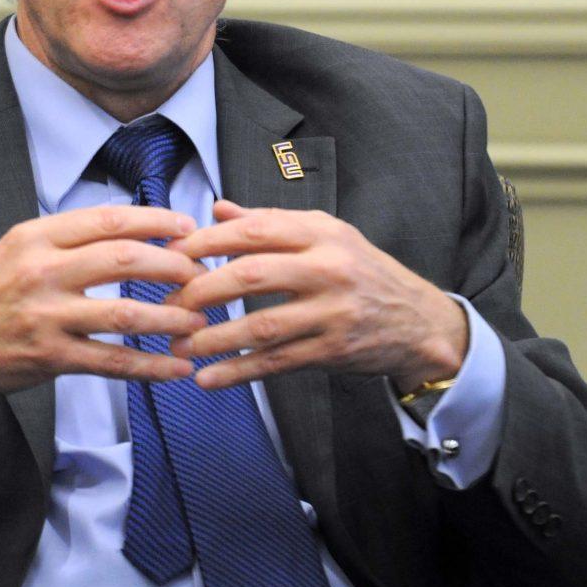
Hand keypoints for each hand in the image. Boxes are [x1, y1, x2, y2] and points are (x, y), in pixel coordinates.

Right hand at [0, 205, 204, 420]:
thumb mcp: (17, 249)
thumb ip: (67, 238)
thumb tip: (130, 229)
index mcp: (36, 236)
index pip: (109, 219)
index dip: (156, 221)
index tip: (188, 227)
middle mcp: (41, 270)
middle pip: (125, 259)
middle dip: (174, 266)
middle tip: (203, 275)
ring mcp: (45, 315)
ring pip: (126, 311)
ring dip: (172, 316)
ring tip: (200, 320)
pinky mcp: (49, 357)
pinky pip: (112, 361)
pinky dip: (151, 366)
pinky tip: (177, 368)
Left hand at [165, 200, 467, 392]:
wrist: (420, 323)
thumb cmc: (362, 272)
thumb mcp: (326, 235)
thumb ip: (270, 223)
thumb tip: (218, 208)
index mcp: (320, 232)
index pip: (253, 230)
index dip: (206, 241)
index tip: (171, 252)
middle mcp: (328, 267)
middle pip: (250, 275)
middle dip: (200, 291)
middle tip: (167, 303)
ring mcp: (332, 311)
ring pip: (261, 325)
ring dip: (212, 338)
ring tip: (177, 345)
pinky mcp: (333, 349)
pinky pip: (277, 362)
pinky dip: (238, 371)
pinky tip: (208, 378)